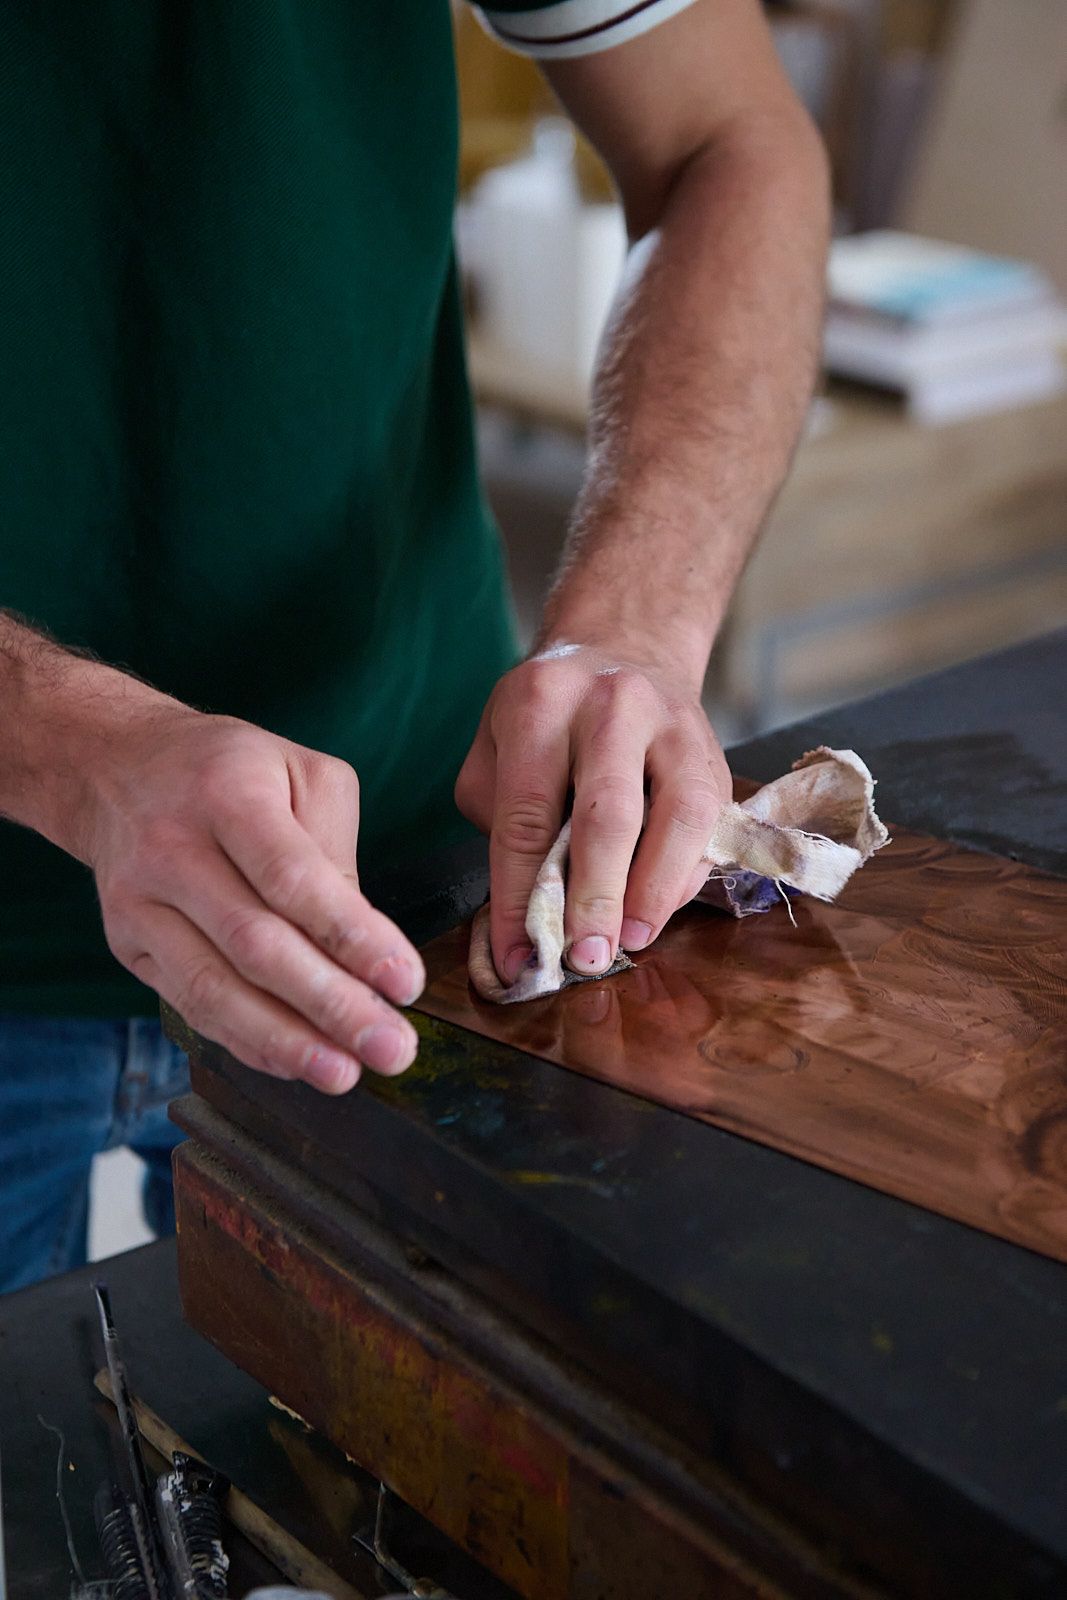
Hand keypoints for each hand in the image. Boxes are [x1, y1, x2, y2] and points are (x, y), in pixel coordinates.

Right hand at [84, 705, 423, 1093]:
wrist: (117, 769)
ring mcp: (140, 903)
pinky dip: (247, 1042)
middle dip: (331, 1006)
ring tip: (345, 1073)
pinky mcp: (127, 945)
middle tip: (391, 1048)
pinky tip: (295, 1063)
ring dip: (286, 1042)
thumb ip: (336, 850)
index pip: (292, 879)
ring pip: (215, 989)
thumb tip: (362, 941)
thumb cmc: (230, 772)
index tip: (405, 983)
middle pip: (256, 945)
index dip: (352, 937)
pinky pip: (191, 1006)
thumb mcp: (300, 773)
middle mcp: (173, 849)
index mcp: (228, 794)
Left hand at [455, 642, 729, 986]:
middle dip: (595, 899)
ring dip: (653, 893)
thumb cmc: (549, 713)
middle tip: (584, 959)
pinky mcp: (715, 753)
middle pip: (607, 816)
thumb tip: (525, 911)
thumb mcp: (496, 744)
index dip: (520, 898)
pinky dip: (682, 878)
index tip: (518, 958)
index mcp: (542, 704)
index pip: (527, 817)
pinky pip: (709, 826)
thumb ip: (501, 818)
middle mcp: (612, 707)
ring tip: (629, 943)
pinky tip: (655, 911)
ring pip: (678, 817)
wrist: (625, 646)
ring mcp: (674, 726)